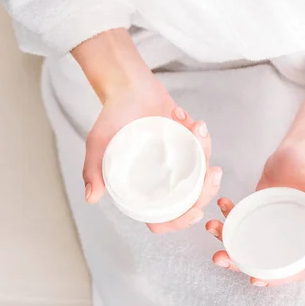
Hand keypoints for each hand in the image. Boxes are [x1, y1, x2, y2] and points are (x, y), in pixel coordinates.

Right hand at [83, 71, 221, 232]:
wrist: (127, 84)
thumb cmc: (111, 114)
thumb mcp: (98, 143)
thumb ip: (93, 169)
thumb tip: (91, 198)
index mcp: (142, 186)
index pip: (162, 216)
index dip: (179, 221)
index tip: (194, 212)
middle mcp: (162, 176)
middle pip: (190, 197)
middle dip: (207, 190)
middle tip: (214, 173)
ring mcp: (176, 158)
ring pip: (201, 170)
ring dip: (206, 152)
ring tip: (197, 128)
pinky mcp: (186, 139)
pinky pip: (202, 144)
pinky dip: (202, 134)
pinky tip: (191, 120)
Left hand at [206, 144, 304, 286]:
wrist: (296, 150)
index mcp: (302, 238)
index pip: (291, 269)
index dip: (274, 279)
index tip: (254, 280)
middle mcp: (283, 236)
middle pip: (259, 259)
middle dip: (237, 262)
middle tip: (219, 257)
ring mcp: (267, 224)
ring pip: (244, 241)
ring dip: (225, 238)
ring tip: (211, 226)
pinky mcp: (255, 211)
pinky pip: (239, 220)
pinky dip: (228, 215)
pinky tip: (222, 203)